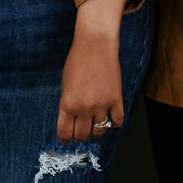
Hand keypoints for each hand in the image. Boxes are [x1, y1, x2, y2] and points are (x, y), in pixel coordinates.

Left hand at [56, 0, 127, 141]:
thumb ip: (68, 105)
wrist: (95, 45)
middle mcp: (84, 108)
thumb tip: (72, 122)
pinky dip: (113, 124)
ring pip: (99, 132)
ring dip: (96, 131)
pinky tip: (109, 119)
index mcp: (67, 104)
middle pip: (82, 135)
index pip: (65, 133)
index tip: (67, 136)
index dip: (66, 137)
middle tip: (81, 130)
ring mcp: (101, 105)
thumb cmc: (77, 62)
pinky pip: (117, 122)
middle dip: (80, 135)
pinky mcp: (116, 99)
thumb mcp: (66, 85)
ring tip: (95, 125)